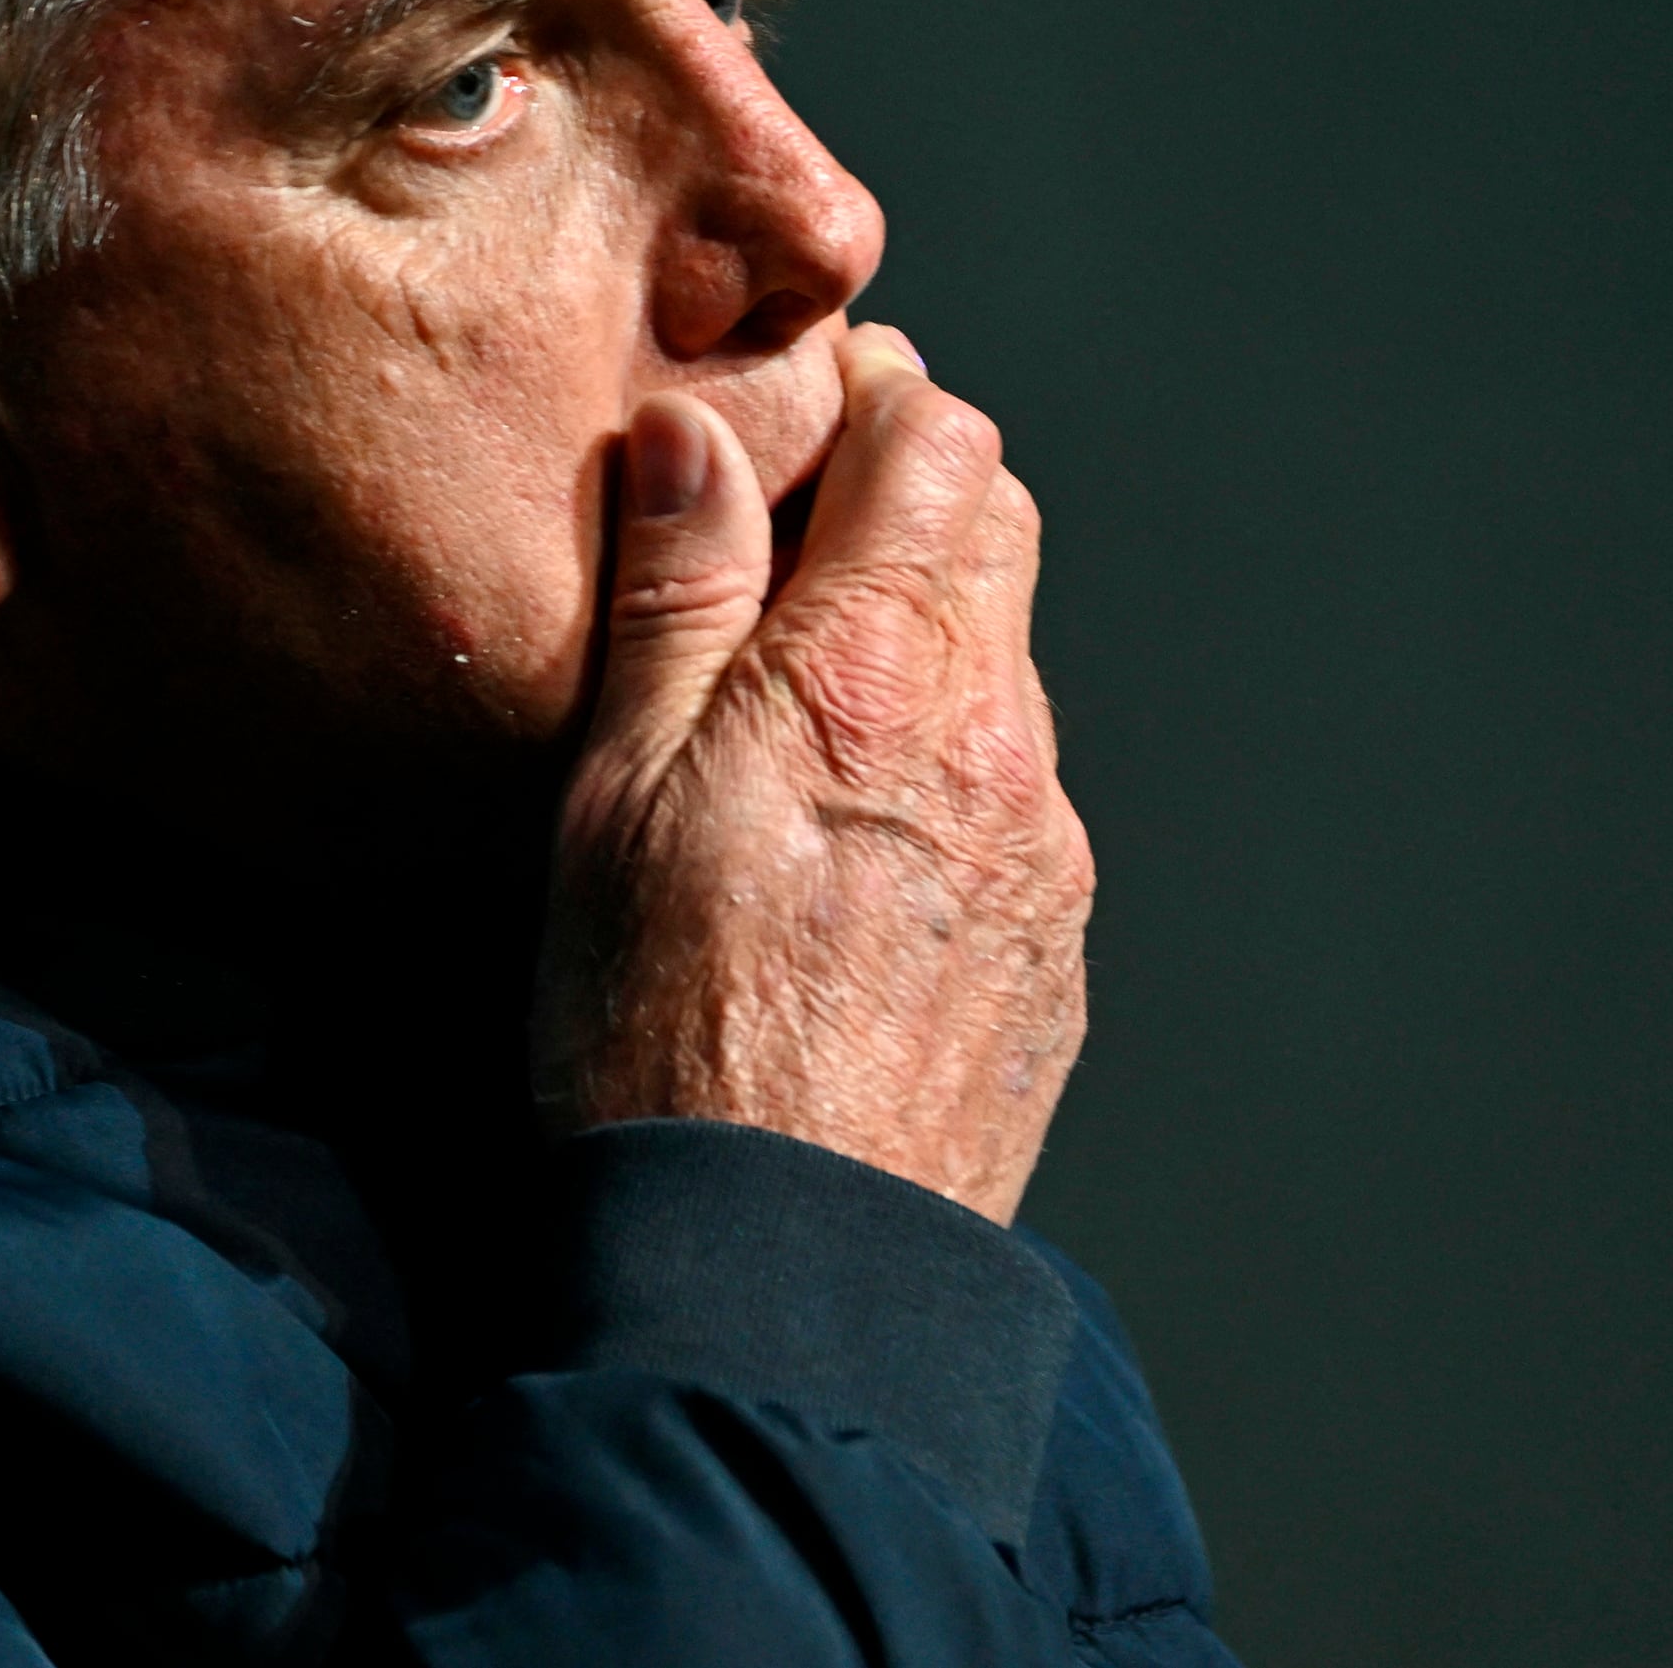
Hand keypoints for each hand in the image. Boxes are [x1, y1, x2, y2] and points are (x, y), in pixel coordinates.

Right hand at [536, 327, 1090, 1221]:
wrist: (781, 1272)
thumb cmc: (658, 1033)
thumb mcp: (616, 791)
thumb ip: (673, 595)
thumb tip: (695, 432)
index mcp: (881, 671)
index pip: (941, 441)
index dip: (875, 399)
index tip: (805, 412)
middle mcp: (996, 738)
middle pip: (999, 528)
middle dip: (914, 493)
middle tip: (797, 525)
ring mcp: (1044, 846)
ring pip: (1010, 664)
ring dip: (931, 635)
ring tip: (807, 697)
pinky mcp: (1056, 942)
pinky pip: (1019, 795)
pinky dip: (952, 763)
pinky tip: (855, 835)